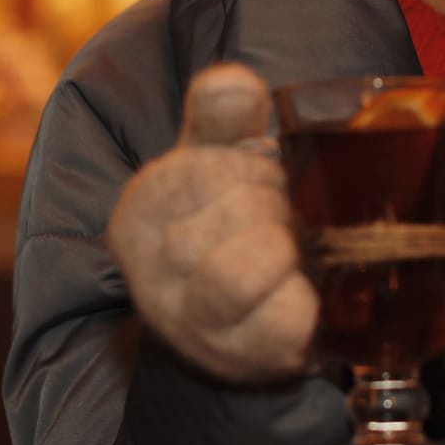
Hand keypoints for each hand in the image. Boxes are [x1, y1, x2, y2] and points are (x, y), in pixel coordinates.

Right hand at [106, 63, 316, 382]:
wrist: (245, 315)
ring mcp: (192, 325)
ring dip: (284, 253)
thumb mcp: (220, 155)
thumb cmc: (231, 218)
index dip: (250, 169)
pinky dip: (305, 303)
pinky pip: (283, 323)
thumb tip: (233, 83)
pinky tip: (301, 295)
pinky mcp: (242, 361)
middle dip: (275, 207)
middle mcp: (150, 274)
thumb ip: (222, 110)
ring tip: (289, 254)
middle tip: (283, 218)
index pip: (202, 169)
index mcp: (139, 212)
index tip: (260, 180)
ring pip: (241, 273)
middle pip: (234, 214)